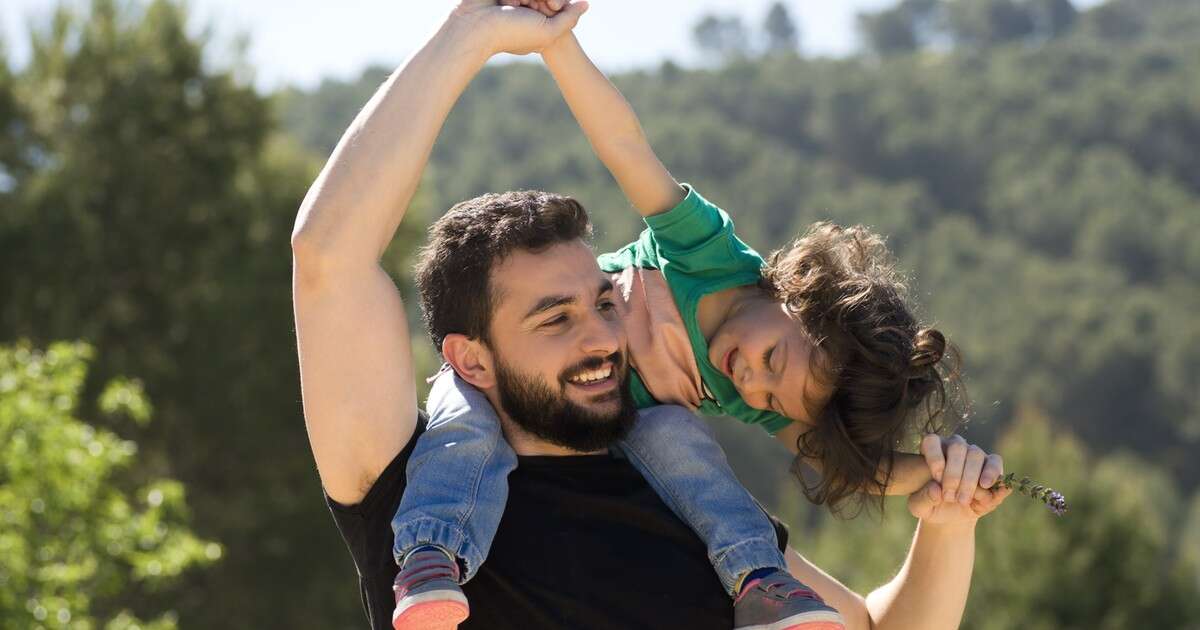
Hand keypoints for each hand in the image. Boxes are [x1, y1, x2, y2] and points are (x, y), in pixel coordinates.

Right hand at [451, 0, 587, 56]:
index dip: (558, 0)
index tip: (552, 7)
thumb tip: (586, 4)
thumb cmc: (512, 33)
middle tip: (530, 5)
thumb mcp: (548, 32)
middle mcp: (527, 7)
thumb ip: (569, 18)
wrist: (476, 27)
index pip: (559, 1)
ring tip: (514, 4)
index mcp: (540, 21)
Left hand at [907, 434, 1011, 522]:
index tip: (936, 478)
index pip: (932, 441)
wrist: (951, 516)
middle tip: (948, 497)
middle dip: (953, 475)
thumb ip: (923, 499)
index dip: (934, 457)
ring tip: (963, 500)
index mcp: (933, 451)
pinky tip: (985, 489)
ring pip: (976, 454)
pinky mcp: (992, 466)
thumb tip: (936, 489)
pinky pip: (995, 463)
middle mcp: (955, 448)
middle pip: (957, 447)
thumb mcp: (921, 507)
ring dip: (970, 480)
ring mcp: (975, 455)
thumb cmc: (932, 505)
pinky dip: (992, 475)